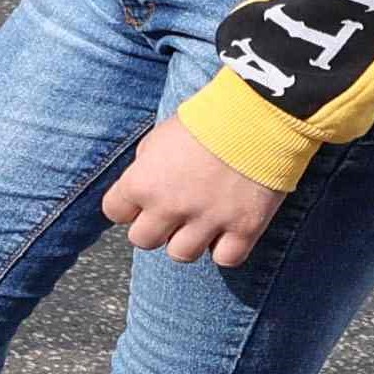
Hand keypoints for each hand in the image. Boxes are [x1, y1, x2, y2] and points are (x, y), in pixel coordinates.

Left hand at [103, 115, 286, 268]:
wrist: (258, 114)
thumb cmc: (206, 120)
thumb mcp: (159, 138)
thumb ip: (144, 169)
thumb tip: (140, 191)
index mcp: (142, 182)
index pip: (115, 212)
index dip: (129, 206)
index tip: (143, 199)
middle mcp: (170, 207)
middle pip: (143, 240)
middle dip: (155, 227)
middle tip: (173, 212)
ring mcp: (208, 220)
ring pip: (181, 255)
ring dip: (188, 240)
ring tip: (202, 220)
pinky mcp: (245, 228)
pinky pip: (225, 259)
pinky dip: (226, 248)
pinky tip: (229, 229)